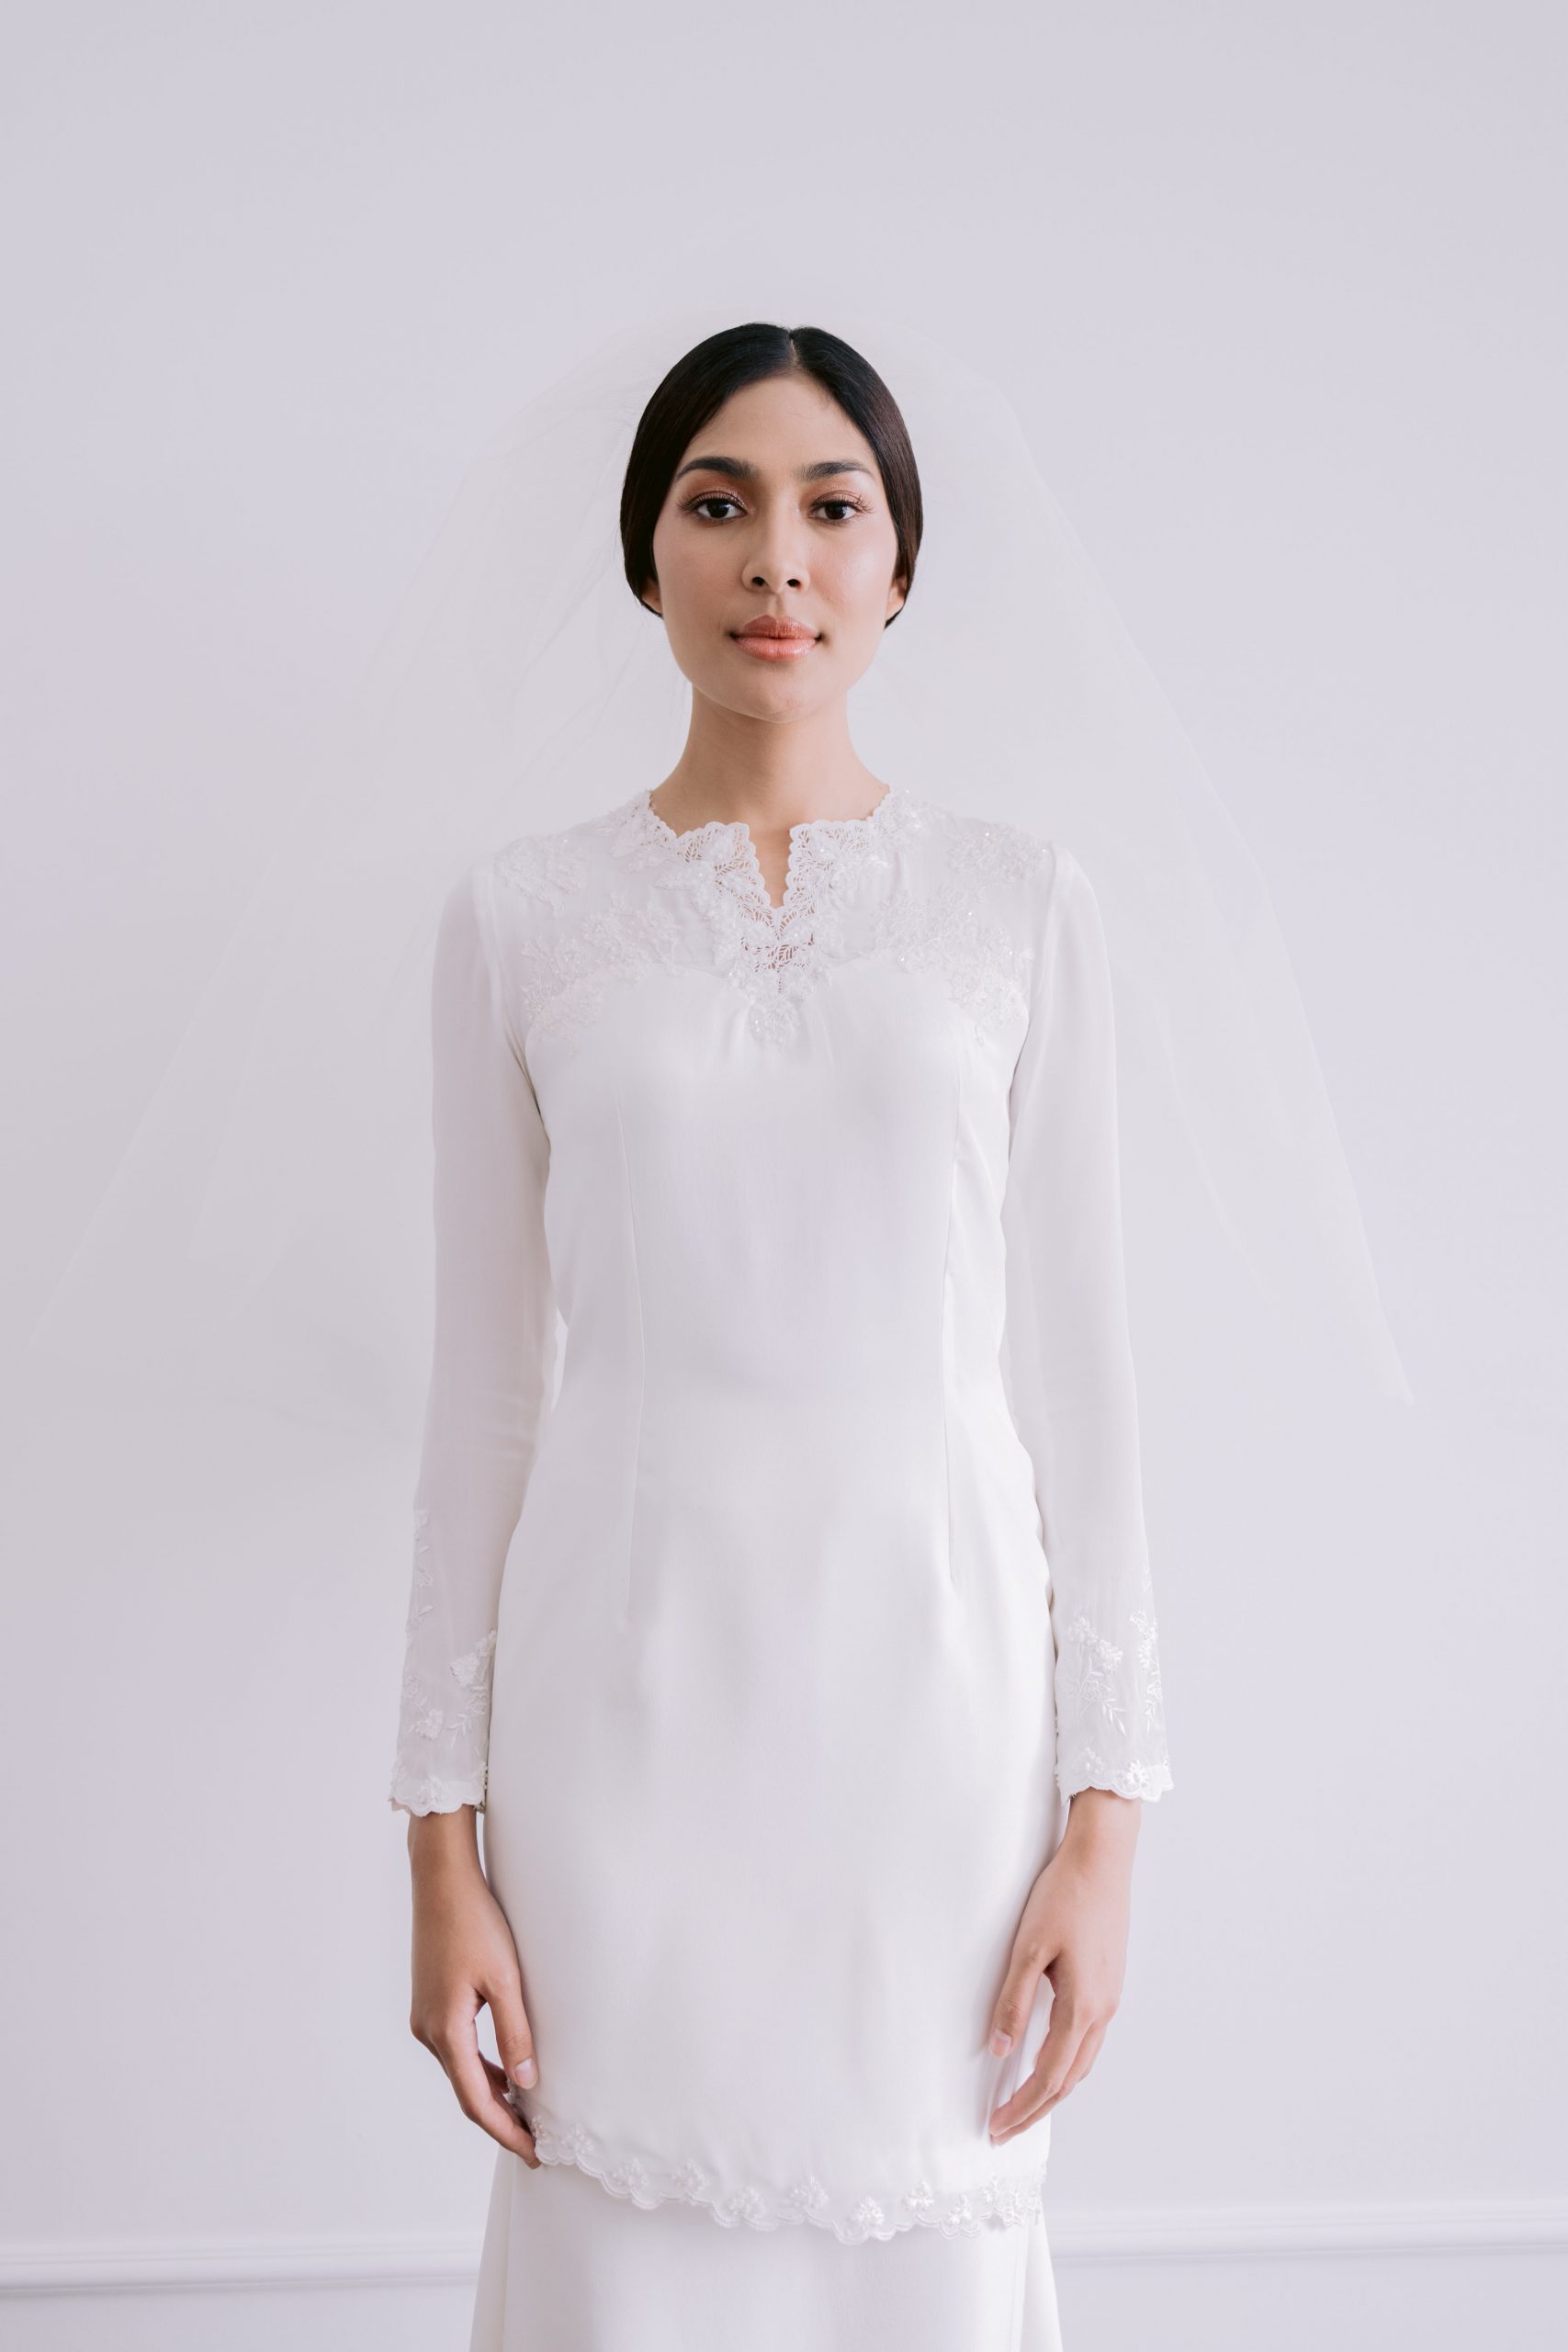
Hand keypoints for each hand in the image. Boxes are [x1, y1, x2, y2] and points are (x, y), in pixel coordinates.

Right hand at [406, 1807, 541, 2166]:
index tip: (534, 2154)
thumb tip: (527, 2086)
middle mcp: (428, 2031)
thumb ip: (516, 2034)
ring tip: (526, 2116)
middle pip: (467, 2092)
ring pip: (461, 2071)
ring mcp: (425, 2018)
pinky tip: (505, 2072)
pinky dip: (481, 2068)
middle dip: (500, 2121)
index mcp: (446, 2031)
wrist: (441, 1880)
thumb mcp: (505, 1979)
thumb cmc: (476, 1922)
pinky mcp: (430, 2003)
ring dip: (491, 2095)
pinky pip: (457, 2049)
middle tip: (535, 2144)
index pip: (477, 2101)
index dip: (505, 2131)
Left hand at [985, 1788, 1139, 2144]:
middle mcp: (1104, 2009)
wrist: (1103, 1856)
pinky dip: (1068, 2061)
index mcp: (1083, 2007)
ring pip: (1083, 2061)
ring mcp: (1112, 1996)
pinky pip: (1090, 2038)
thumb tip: (999, 2048)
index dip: (1022, 2107)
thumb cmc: (1065, 1894)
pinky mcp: (1110, 1981)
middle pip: (1070, 2079)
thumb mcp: (1029, 1947)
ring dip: (1054, 2088)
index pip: (1049, 2076)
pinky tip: (1051, 2056)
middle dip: (1037, 2108)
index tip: (996, 2127)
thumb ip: (1014, 2001)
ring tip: (1024, 2103)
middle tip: (1005, 2128)